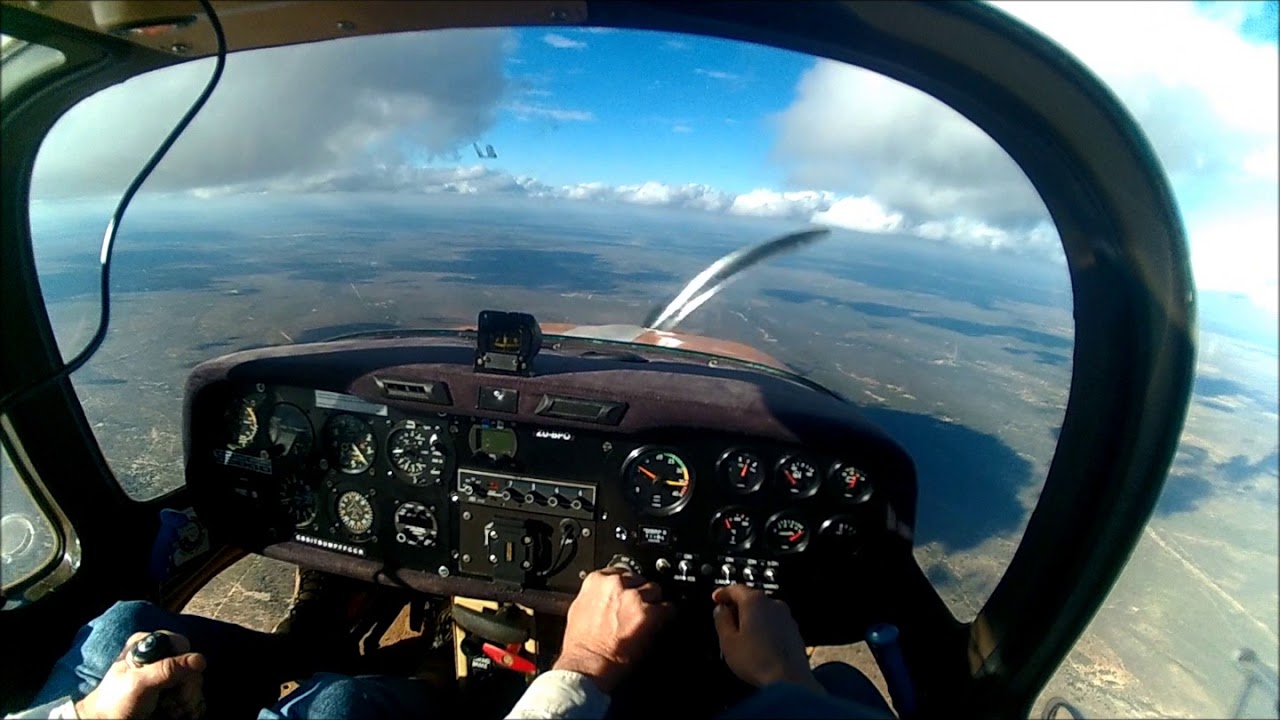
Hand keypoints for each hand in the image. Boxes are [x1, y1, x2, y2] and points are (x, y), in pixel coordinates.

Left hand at [74, 631, 206, 719]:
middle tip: (174, 702)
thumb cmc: (115, 702)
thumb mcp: (139, 683)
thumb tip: (199, 659)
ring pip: (195, 682)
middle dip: (187, 687)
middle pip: (191, 666)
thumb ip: (167, 669)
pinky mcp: (172, 693)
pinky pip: (195, 695)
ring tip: (172, 711)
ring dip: (189, 700)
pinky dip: (192, 707)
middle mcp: (160, 658)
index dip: (183, 664)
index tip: (176, 682)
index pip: (181, 645)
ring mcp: (167, 677)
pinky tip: (179, 713)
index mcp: (148, 645)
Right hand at [553, 567, 674, 692]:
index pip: (620, 571)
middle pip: (639, 579)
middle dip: (639, 594)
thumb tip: (605, 596)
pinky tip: (659, 626)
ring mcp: (634, 598)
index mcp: (596, 580)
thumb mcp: (579, 609)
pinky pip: (668, 608)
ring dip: (653, 604)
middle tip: (636, 611)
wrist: (587, 665)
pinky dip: (666, 617)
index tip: (629, 593)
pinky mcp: (649, 613)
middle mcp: (616, 584)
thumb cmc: (581, 645)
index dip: (626, 585)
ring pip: (655, 591)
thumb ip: (596, 596)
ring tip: (647, 620)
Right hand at [712, 585, 822, 692]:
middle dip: (738, 608)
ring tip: (744, 639)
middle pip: (751, 599)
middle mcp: (773, 604)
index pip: (735, 588)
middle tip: (727, 621)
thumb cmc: (758, 662)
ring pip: (764, 612)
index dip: (722, 593)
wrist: (788, 681)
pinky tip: (760, 646)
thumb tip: (720, 611)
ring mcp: (786, 618)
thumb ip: (721, 620)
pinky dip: (766, 630)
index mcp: (754, 601)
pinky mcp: (794, 631)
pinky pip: (775, 624)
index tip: (717, 598)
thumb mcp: (727, 641)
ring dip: (753, 620)